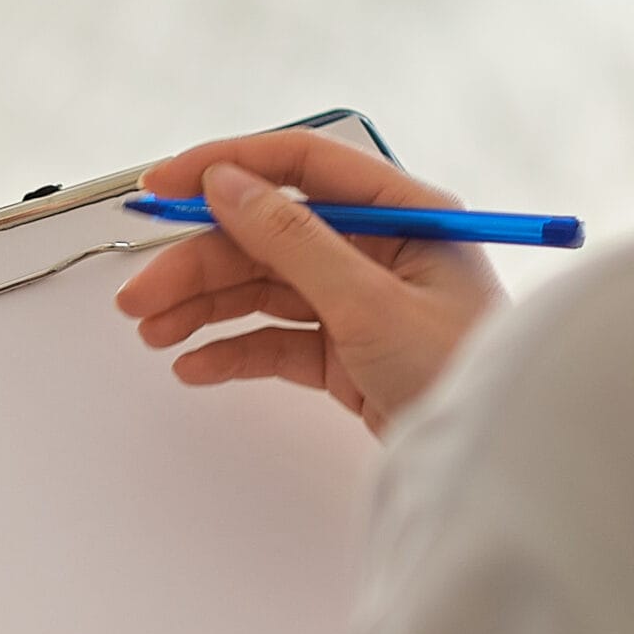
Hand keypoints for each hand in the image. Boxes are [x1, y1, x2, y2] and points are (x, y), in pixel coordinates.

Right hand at [115, 128, 508, 433]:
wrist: (493, 469)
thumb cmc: (462, 375)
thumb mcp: (370, 302)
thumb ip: (293, 239)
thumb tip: (227, 184)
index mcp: (404, 212)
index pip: (301, 165)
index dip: (227, 166)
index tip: (164, 185)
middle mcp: (380, 248)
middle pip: (267, 234)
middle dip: (199, 263)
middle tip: (140, 296)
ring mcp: (361, 300)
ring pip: (263, 287)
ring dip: (204, 307)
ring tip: (153, 334)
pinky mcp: (348, 351)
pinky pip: (276, 338)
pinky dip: (234, 349)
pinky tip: (195, 364)